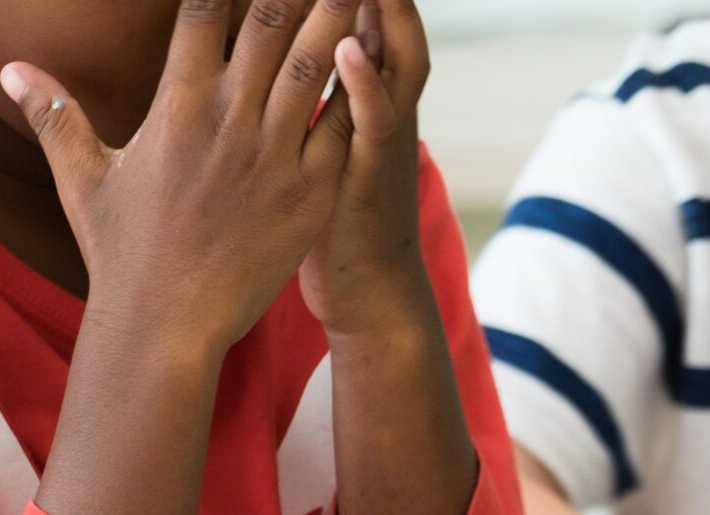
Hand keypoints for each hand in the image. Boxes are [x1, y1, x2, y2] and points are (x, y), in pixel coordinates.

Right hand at [2, 0, 361, 361]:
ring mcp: (272, 156)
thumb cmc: (123, 253)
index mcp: (174, 105)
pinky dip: (360, 91)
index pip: (203, 12)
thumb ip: (53, 114)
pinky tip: (376, 55)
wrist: (165, 325)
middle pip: (268, 23)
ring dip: (336, 16)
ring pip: (315, 65)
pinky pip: (341, 129)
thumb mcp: (82, 177)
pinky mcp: (309, 193)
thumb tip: (9, 67)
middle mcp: (225, 119)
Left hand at [298, 0, 438, 338]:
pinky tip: (348, 48)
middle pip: (389, 20)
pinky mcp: (369, 178)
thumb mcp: (324, 138)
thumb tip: (316, 40)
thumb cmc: (330, 214)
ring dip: (382, 13)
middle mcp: (384, 106)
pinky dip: (368, 86)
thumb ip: (319, 85)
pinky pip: (373, 124)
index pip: (365, 13)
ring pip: (393, 60)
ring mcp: (381, 140)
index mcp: (364, 92)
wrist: (369, 292)